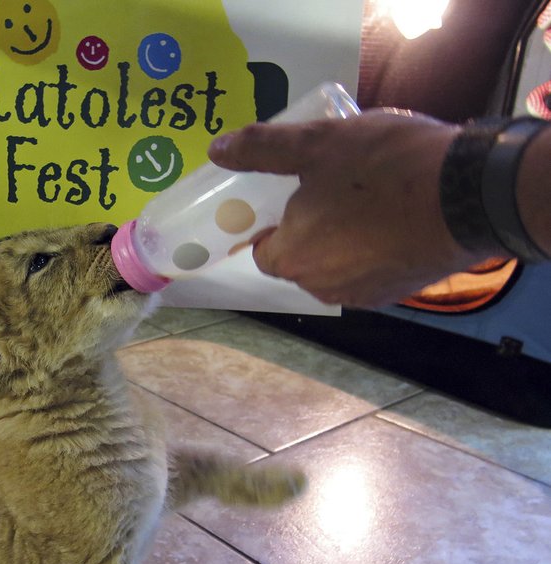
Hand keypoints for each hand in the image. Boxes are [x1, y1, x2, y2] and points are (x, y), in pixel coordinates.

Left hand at [208, 111, 498, 307]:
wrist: (471, 196)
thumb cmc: (384, 167)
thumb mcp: (318, 144)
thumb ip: (263, 149)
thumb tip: (218, 151)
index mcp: (291, 257)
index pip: (261, 250)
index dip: (269, 223)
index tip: (286, 197)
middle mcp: (320, 286)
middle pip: (298, 259)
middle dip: (307, 229)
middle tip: (330, 188)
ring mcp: (362, 295)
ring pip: (334, 266)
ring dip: (340, 239)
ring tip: (364, 198)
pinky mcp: (397, 294)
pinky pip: (369, 271)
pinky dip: (372, 250)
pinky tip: (392, 219)